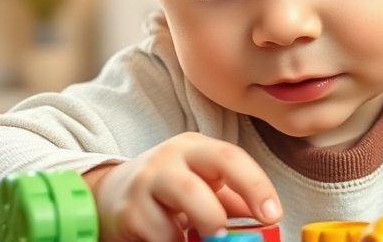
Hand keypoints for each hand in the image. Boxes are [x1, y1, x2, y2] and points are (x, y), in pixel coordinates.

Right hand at [86, 132, 281, 241]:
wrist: (110, 195)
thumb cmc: (168, 192)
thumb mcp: (202, 187)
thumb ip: (233, 200)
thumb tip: (266, 219)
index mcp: (197, 148)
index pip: (232, 157)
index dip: (257, 184)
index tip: (272, 214)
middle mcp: (172, 156)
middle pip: (211, 164)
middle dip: (233, 197)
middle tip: (228, 233)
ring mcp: (147, 179)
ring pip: (187, 194)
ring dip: (204, 223)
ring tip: (203, 238)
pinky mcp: (128, 210)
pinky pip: (162, 232)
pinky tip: (174, 239)